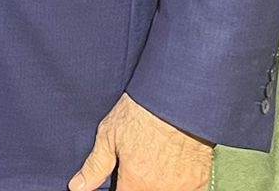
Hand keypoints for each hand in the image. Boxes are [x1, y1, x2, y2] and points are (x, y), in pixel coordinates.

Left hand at [69, 94, 212, 190]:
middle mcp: (160, 189)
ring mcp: (183, 187)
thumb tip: (77, 187)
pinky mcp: (201, 181)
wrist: (178, 96)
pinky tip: (174, 168)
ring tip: (156, 162)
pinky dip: (180, 184)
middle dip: (140, 184)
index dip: (121, 188)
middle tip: (142, 165)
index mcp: (136, 182)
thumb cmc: (142, 112)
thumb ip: (95, 166)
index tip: (123, 179)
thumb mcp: (110, 134)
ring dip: (159, 184)